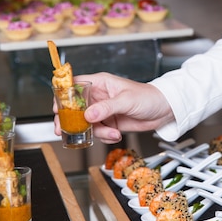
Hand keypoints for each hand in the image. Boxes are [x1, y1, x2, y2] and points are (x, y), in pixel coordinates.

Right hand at [53, 72, 174, 142]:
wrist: (164, 111)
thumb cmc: (148, 97)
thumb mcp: (126, 100)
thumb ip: (107, 108)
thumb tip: (89, 114)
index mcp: (101, 83)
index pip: (75, 86)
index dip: (63, 96)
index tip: (57, 108)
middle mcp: (99, 97)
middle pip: (75, 108)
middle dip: (70, 120)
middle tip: (64, 130)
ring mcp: (103, 111)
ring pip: (86, 124)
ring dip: (96, 132)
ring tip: (111, 132)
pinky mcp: (109, 123)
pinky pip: (98, 132)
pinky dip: (105, 136)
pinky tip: (116, 134)